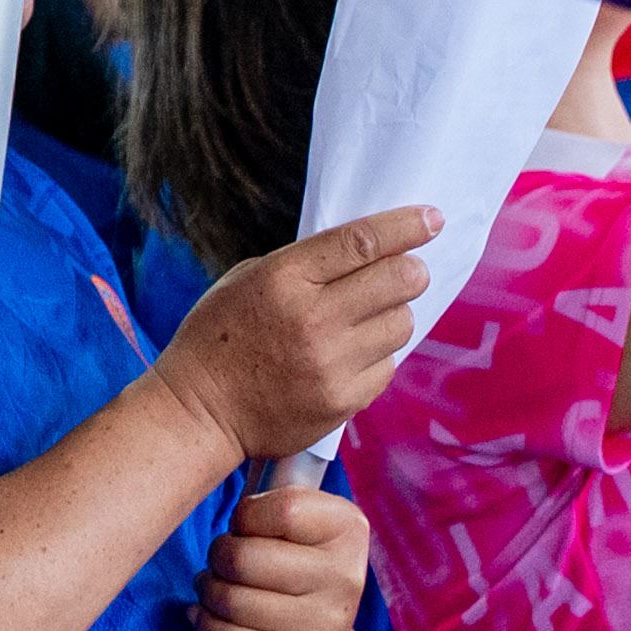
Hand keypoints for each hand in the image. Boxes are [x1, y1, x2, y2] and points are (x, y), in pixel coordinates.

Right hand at [145, 207, 441, 467]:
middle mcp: (312, 319)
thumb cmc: (218, 339)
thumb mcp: (246, 281)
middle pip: (398, 280)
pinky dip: (375, 357)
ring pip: (402, 324)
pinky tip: (345, 359)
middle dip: (411, 271)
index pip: (360, 242)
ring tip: (362, 323)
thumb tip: (367, 254)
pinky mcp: (343, 401)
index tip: (432, 218)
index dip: (405, 227)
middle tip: (407, 273)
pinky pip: (387, 366)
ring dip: (392, 316)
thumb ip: (303, 266)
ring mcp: (331, 363)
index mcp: (282, 279)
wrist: (199, 412)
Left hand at [190, 478, 371, 630]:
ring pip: (231, 599)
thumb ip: (274, 494)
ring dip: (208, 593)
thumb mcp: (296, 525)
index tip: (245, 527)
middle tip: (222, 563)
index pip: (280, 509)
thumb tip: (230, 436)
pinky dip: (205, 625)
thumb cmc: (289, 568)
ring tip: (215, 589)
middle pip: (244, 557)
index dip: (244, 518)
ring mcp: (329, 625)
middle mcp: (348, 576)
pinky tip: (207, 617)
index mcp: (349, 529)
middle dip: (218, 558)